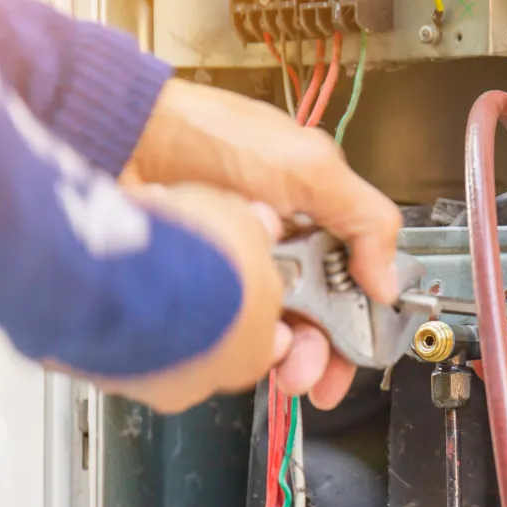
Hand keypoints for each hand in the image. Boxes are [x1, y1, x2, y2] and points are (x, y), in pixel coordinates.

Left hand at [125, 79, 404, 407]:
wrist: (118, 139)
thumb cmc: (205, 134)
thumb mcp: (308, 166)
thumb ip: (364, 218)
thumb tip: (388, 281)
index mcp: (312, 221)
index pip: (350, 286)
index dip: (358, 323)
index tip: (356, 353)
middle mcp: (275, 249)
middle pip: (312, 318)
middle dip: (319, 351)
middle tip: (310, 372)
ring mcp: (232, 271)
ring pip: (268, 332)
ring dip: (278, 354)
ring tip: (273, 363)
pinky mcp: (192, 290)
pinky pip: (220, 333)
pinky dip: (230, 346)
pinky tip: (231, 343)